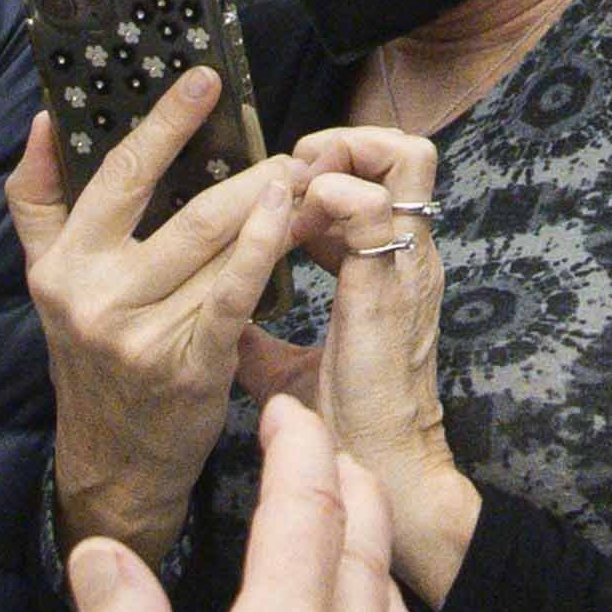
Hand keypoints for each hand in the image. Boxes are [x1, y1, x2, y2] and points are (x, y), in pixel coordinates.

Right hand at [11, 72, 320, 561]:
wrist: (114, 459)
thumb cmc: (93, 354)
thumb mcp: (50, 280)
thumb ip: (38, 200)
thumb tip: (46, 119)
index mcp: (61, 265)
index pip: (115, 177)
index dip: (162, 125)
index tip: (206, 80)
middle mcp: (94, 297)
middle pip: (181, 212)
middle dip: (242, 172)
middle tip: (289, 147)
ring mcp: (141, 334)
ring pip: (216, 250)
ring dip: (268, 207)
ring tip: (303, 178)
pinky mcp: (188, 365)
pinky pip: (234, 294)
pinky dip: (266, 250)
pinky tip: (292, 218)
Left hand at [287, 126, 478, 600]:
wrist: (375, 469)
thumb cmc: (336, 424)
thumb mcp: (285, 369)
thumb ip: (254, 333)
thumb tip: (206, 316)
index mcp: (388, 270)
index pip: (380, 182)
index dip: (332, 170)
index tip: (281, 186)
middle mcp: (405, 257)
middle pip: (406, 155)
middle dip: (347, 143)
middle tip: (295, 165)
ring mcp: (404, 266)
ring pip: (403, 160)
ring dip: (346, 153)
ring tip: (298, 177)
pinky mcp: (387, 285)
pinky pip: (369, 208)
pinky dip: (333, 193)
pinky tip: (295, 211)